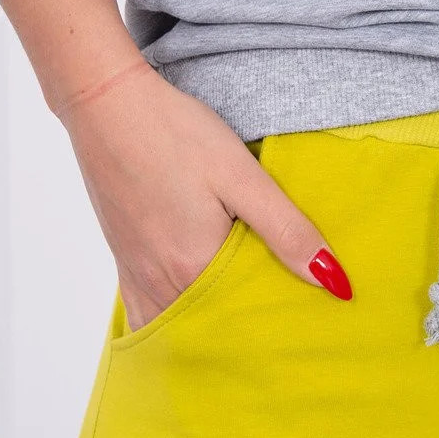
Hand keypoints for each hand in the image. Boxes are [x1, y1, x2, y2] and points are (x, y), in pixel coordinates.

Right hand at [56, 60, 351, 331]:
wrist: (104, 103)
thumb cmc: (174, 133)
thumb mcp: (242, 176)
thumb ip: (287, 232)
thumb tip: (333, 282)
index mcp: (196, 266)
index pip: (249, 318)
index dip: (279, 324)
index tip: (305, 323)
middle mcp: (162, 283)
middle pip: (212, 329)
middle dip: (245, 334)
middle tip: (282, 326)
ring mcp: (137, 275)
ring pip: (178, 328)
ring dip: (208, 332)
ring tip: (244, 323)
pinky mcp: (124, 262)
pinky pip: (147, 315)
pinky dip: (173, 323)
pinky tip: (194, 314)